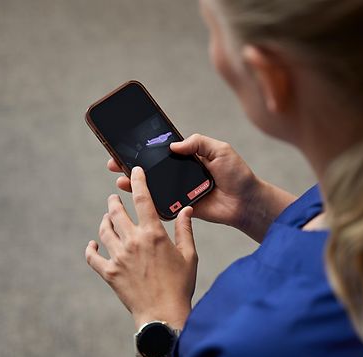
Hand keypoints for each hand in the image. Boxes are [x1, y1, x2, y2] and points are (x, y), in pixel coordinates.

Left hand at [85, 166, 196, 327]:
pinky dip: (91, 249)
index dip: (137, 181)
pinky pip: (93, 257)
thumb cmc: (180, 286)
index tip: (134, 172)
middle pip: (117, 212)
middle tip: (114, 198)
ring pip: (104, 230)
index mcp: (153, 234)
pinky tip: (93, 245)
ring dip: (105, 221)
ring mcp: (118, 257)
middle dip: (114, 201)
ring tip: (107, 218)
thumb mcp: (189, 256)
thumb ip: (185, 230)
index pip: (143, 199)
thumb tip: (186, 209)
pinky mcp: (109, 273)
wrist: (163, 314)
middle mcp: (133, 241)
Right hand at [107, 134, 295, 241]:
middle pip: (151, 169)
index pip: (161, 151)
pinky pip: (161, 205)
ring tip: (121, 179)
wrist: (247, 202)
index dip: (143, 149)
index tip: (126, 145)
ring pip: (152, 187)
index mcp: (188, 158)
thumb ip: (198, 143)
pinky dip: (148, 202)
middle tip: (114, 162)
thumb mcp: (220, 150)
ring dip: (134, 183)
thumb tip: (173, 144)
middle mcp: (180, 174)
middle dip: (131, 165)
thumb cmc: (237, 175)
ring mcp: (179, 191)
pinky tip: (135, 197)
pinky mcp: (182, 207)